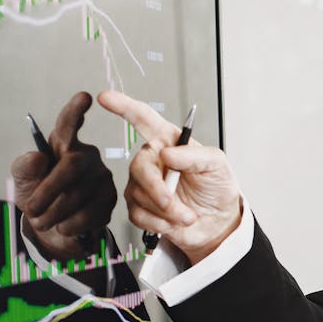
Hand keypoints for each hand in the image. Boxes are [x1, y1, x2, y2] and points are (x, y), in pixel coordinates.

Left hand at [11, 91, 115, 260]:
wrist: (54, 228)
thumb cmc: (38, 195)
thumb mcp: (22, 180)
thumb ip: (23, 167)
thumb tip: (39, 158)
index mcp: (64, 144)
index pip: (68, 125)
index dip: (75, 112)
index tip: (85, 97)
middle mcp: (87, 156)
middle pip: (71, 167)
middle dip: (48, 192)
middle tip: (31, 211)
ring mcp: (102, 177)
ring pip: (78, 195)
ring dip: (53, 214)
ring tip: (42, 221)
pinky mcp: (110, 200)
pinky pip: (89, 214)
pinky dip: (69, 224)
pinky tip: (64, 225)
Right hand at [97, 89, 240, 262]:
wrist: (217, 223)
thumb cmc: (217, 188)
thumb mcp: (217, 165)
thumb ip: (195, 155)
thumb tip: (167, 153)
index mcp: (169, 141)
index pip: (143, 118)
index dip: (123, 106)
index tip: (105, 97)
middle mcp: (153, 159)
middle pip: (138, 167)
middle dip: (156, 189)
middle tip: (173, 204)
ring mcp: (143, 184)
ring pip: (138, 194)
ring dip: (166, 211)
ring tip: (187, 215)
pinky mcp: (140, 207)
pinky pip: (137, 214)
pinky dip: (158, 223)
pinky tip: (173, 222)